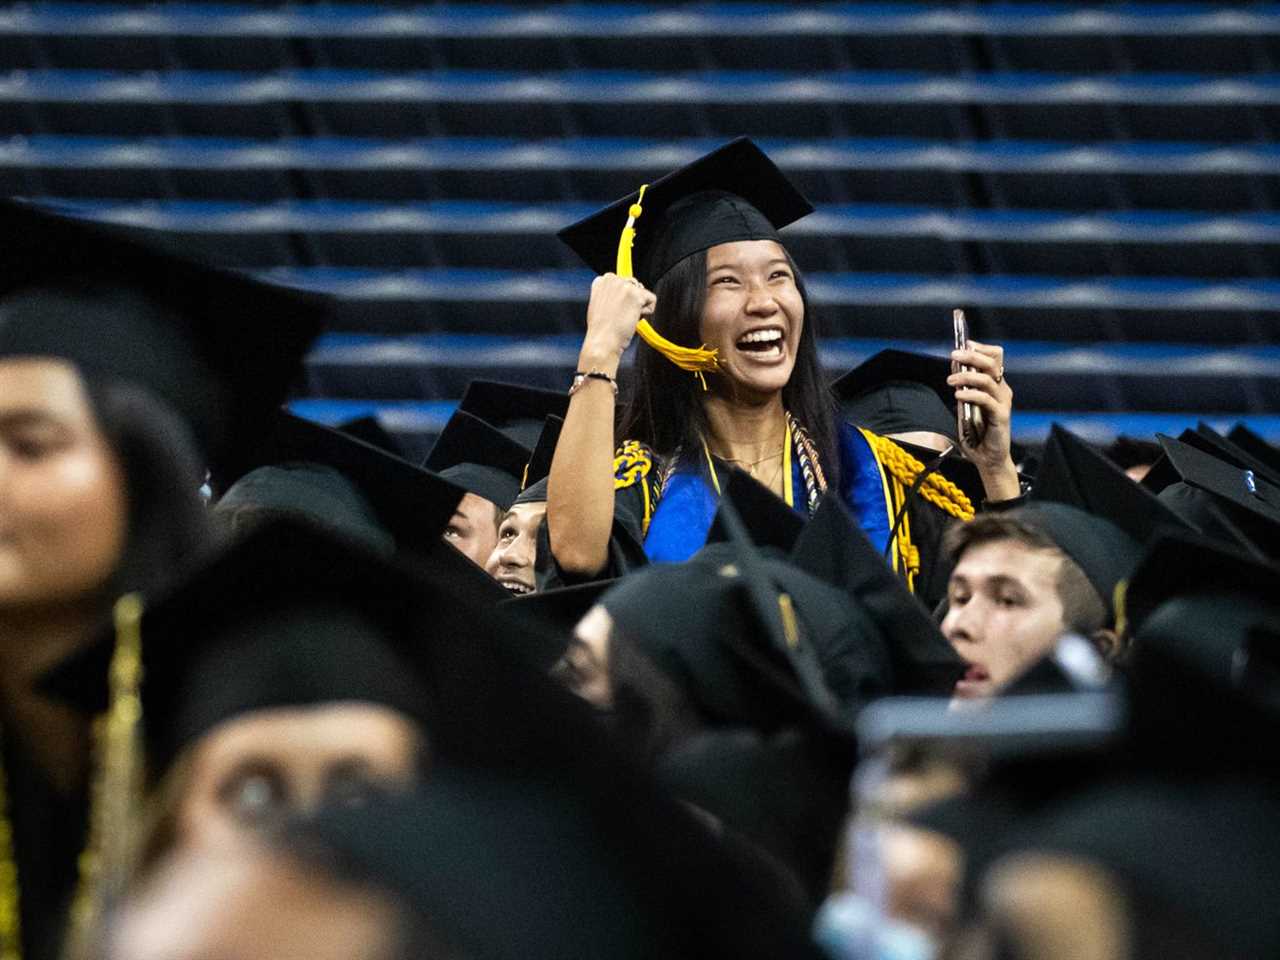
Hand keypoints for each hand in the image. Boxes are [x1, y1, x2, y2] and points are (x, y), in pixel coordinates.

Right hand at [580, 273, 655, 370]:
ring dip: (638, 307)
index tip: (615, 310)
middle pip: (634, 286)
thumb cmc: (601, 330)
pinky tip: (633, 319)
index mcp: (602, 281)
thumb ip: (611, 294)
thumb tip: (624, 294)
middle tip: (620, 316)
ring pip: (643, 293)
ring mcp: (625, 285)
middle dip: (632, 301)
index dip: (622, 299)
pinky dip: (647, 312)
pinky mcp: (637, 294)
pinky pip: (652, 300)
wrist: (603, 342)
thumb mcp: (599, 305)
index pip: (622, 281)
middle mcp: (612, 279)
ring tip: (624, 317)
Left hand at [949, 340, 1019, 499]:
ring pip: (987, 379)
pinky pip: (985, 399)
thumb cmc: (977, 432)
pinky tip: (958, 395)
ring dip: (966, 376)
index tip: (964, 345)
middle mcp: (1001, 390)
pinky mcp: (1001, 416)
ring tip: (950, 381)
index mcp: (995, 385)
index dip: (981, 348)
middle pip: (992, 362)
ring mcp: (1003, 402)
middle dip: (971, 356)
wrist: (987, 458)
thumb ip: (963, 388)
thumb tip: (954, 368)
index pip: (995, 357)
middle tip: (954, 356)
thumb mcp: (966, 405)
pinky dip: (970, 394)